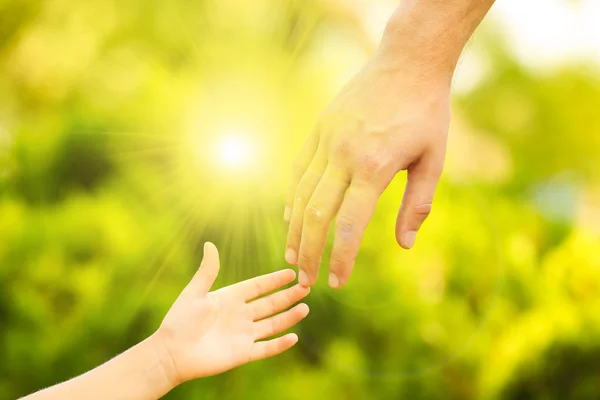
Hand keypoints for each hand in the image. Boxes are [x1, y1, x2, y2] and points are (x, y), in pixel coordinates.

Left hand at [153, 243, 309, 384]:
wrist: (170, 353)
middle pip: (270, 304)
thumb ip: (207, 271)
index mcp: (230, 298)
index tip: (292, 273)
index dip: (274, 280)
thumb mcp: (194, 292)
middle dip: (288, 296)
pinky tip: (294, 337)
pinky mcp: (242, 353)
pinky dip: (279, 345)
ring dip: (289, 317)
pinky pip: (265, 348)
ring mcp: (243, 335)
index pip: (258, 287)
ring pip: (272, 324)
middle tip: (307, 287)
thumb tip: (210, 244)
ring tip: (305, 308)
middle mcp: (240, 315)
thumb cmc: (179, 321)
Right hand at [284, 53, 450, 288]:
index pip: (350, 224)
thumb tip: (404, 245)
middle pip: (316, 214)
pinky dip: (292, 196)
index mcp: (375, 165)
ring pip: (301, 194)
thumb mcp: (433, 160)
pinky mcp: (319, 128)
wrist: (408, 61)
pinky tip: (290, 216)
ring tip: (292, 255)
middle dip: (309, 252)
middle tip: (305, 280)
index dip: (340, 258)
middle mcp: (343, 154)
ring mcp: (327, 139)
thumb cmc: (426, 112)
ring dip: (294, 229)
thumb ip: (418, 205)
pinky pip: (299, 169)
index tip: (337, 283)